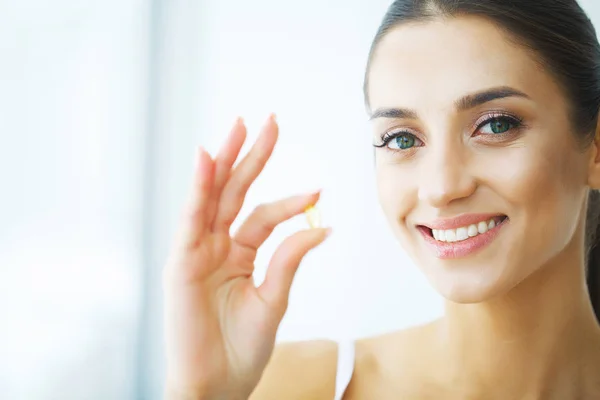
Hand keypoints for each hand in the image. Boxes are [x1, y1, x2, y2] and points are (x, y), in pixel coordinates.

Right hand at [163, 115, 330, 398]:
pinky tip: (207, 158)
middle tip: (270, 121)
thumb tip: (322, 226)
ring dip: (225, 160)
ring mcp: (197, 251)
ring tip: (240, 126)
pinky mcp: (181, 262)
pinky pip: (191, 219)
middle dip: (252, 156)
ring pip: (212, 196)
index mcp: (240, 254)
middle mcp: (217, 245)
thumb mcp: (274, 300)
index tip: (318, 190)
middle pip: (236, 192)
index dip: (291, 201)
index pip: (266, 215)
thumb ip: (290, 259)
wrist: (215, 385)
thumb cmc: (241, 349)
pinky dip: (197, 189)